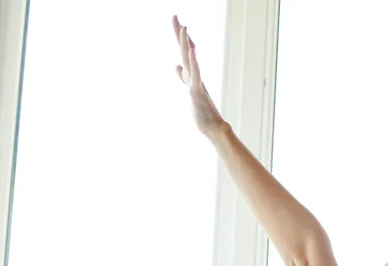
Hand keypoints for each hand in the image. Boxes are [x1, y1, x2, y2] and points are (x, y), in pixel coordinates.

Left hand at [174, 16, 223, 134]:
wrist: (212, 127)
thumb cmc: (201, 111)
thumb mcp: (189, 89)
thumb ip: (184, 76)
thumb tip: (177, 65)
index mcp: (192, 73)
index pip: (185, 52)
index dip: (181, 38)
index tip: (179, 22)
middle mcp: (195, 75)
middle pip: (185, 50)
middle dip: (179, 33)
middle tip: (174, 16)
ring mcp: (196, 82)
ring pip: (190, 59)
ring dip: (185, 43)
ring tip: (183, 27)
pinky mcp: (197, 91)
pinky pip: (195, 74)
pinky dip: (193, 61)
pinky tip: (191, 50)